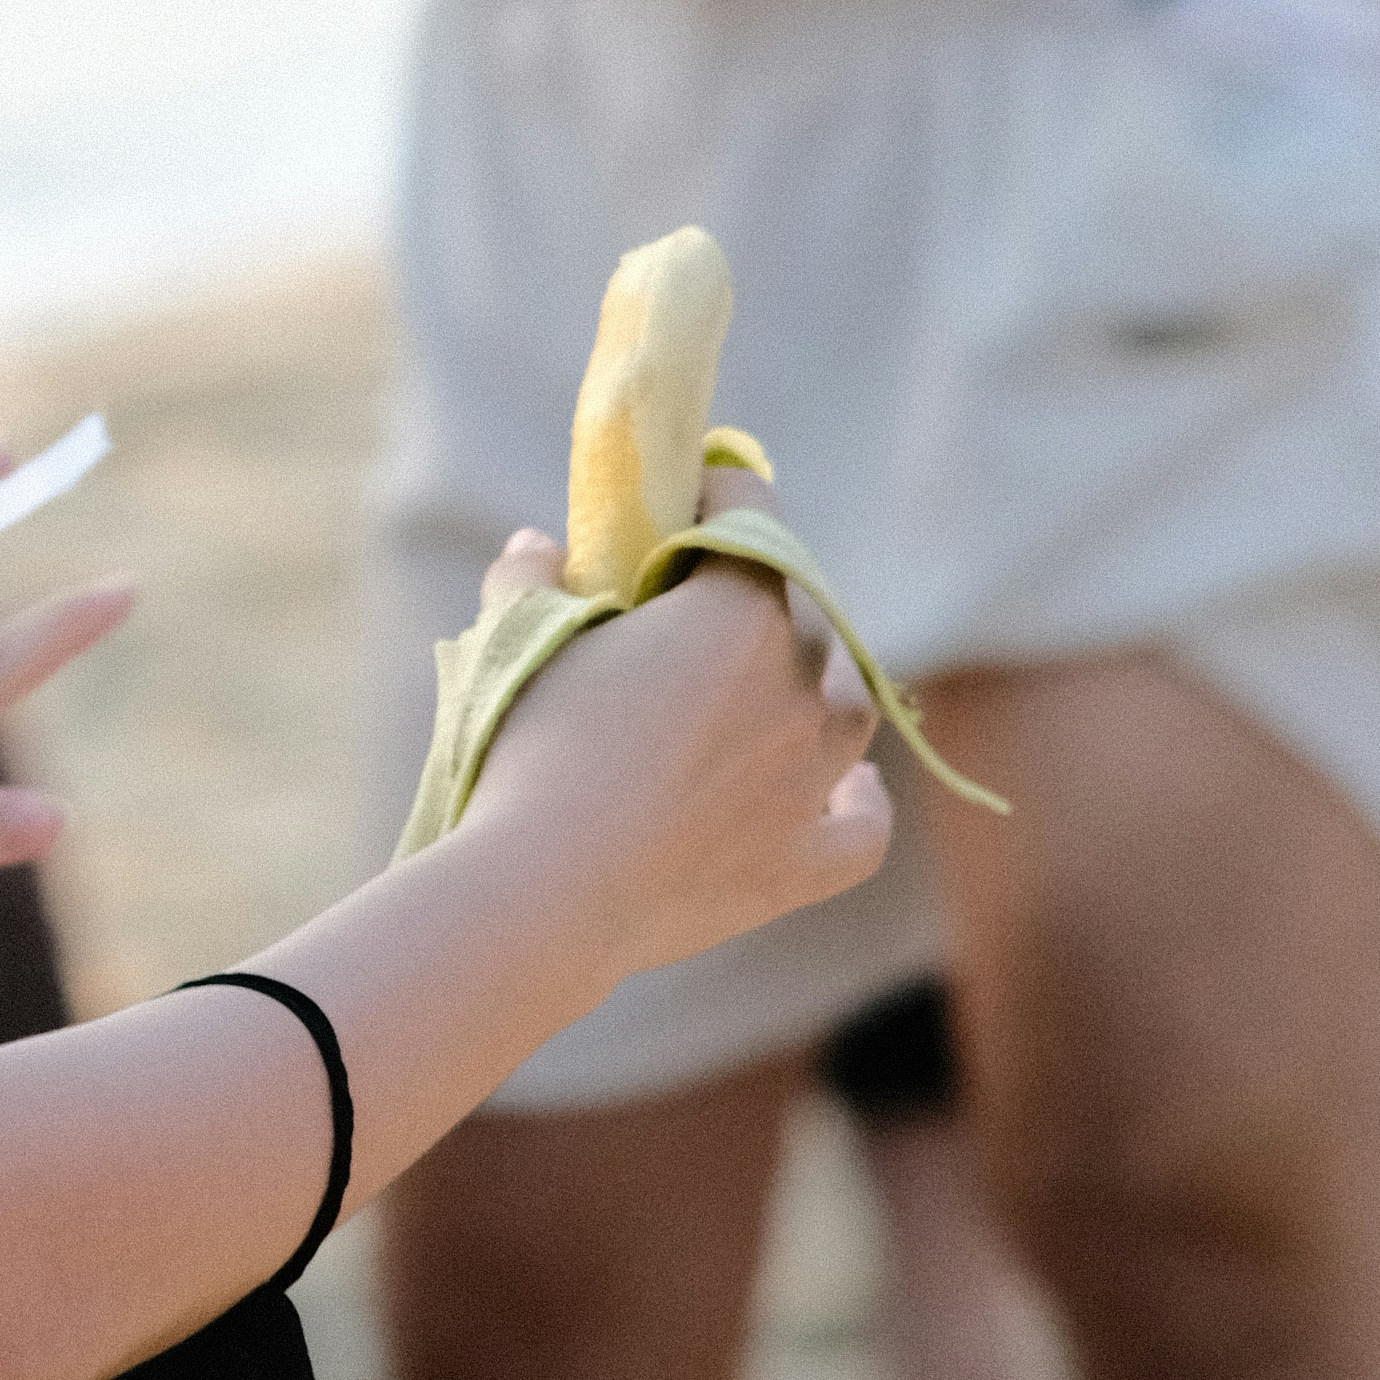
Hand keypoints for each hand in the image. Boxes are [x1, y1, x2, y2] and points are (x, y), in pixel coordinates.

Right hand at [459, 501, 890, 977]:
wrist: (546, 888)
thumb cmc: (530, 749)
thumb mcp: (516, 641)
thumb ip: (530, 579)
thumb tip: (539, 547)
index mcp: (739, 608)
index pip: (749, 511)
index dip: (713, 491)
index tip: (679, 499)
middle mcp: (801, 683)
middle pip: (799, 611)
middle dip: (752, 600)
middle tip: (687, 619)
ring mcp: (812, 776)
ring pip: (846, 708)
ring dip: (814, 690)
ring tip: (765, 694)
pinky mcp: (805, 860)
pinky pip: (863, 824)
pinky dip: (859, 800)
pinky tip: (849, 786)